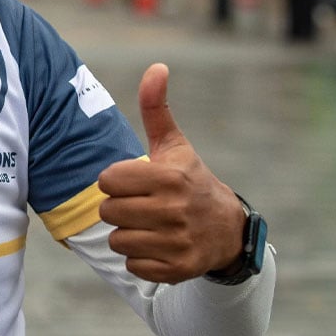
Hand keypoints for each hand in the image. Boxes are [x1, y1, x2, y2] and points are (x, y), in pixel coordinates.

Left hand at [97, 63, 244, 283]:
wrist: (228, 229)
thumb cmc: (190, 179)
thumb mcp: (174, 145)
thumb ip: (157, 107)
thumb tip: (156, 66)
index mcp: (168, 177)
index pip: (107, 181)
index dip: (115, 181)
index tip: (133, 182)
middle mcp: (173, 210)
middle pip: (108, 212)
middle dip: (119, 208)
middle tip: (140, 204)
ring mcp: (177, 242)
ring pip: (118, 241)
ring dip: (127, 234)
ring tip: (148, 224)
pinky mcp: (178, 269)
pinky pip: (133, 266)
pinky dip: (140, 258)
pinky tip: (157, 245)